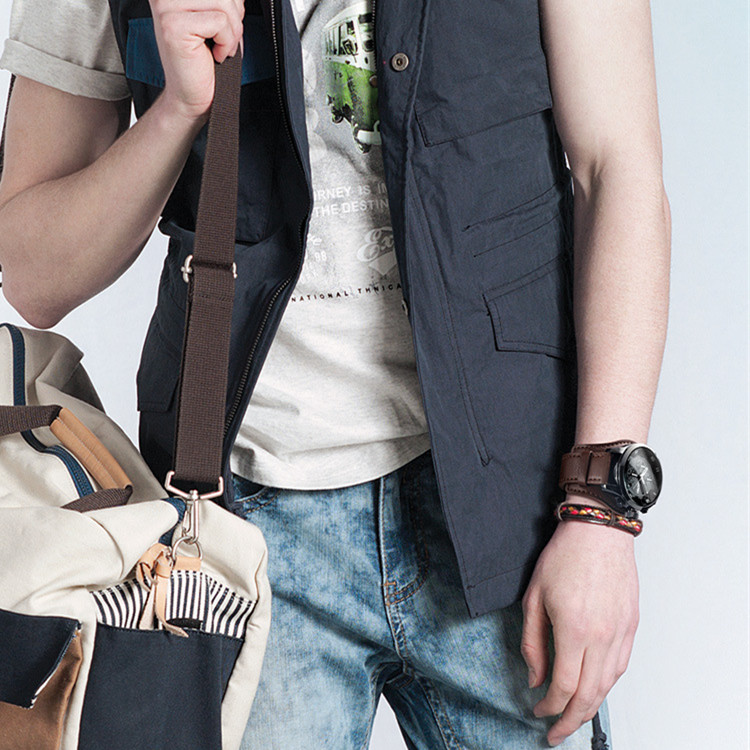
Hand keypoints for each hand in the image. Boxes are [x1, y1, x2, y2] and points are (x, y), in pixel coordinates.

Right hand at [149, 0, 244, 121]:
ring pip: (223, 3)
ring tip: (218, 46)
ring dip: (231, 32)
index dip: (232, 2)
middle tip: (223, 37)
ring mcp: (165, 6)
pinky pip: (220, 22)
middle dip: (234, 15)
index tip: (222, 22)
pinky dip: (226, 42)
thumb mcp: (215, 14)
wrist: (191, 94)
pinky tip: (213, 54)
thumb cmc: (206, 57)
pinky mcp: (173, 25)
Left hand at [520, 495, 638, 745]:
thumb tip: (535, 677)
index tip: (537, 711)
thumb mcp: (533, 597)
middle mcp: (602, 637)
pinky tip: (594, 689)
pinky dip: (606, 685)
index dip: (549, 706)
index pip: (564, 685)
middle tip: (556, 733)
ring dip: (591, 707)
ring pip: (608, 685)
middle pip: (590, 695)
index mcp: (574, 629)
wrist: (598, 531)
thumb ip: (532, 642)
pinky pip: (621, 667)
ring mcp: (621, 633)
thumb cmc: (564, 557)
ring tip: (573, 716)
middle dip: (571, 720)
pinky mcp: (631, 626)